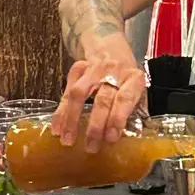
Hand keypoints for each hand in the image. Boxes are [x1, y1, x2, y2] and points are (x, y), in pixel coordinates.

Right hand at [51, 38, 145, 152]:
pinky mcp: (77, 68)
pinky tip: (57, 128)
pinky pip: (67, 91)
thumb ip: (136, 110)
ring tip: (68, 140)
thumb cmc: (127, 76)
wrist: (110, 47)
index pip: (125, 98)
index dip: (117, 118)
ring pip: (80, 94)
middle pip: (102, 99)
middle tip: (90, 147)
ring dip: (73, 119)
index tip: (111, 138)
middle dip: (95, 125)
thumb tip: (131, 139)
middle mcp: (114, 71)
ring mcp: (93, 68)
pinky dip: (61, 111)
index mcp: (134, 78)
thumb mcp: (138, 89)